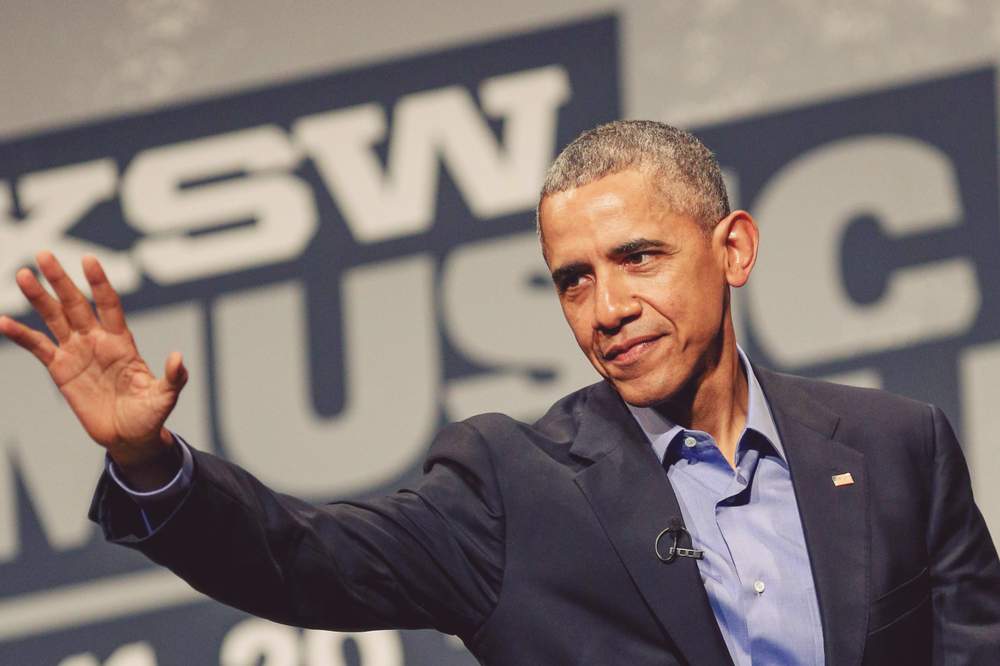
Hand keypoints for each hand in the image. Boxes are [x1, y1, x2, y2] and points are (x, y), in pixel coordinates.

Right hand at [0, 251, 186, 476]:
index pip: (109, 305)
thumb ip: (173, 377)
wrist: (129, 437)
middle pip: (76, 304)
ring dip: (38, 298)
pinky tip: (4, 321)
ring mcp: (77, 352)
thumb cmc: (150, 414)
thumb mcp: (165, 397)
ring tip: (23, 275)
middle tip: (44, 254)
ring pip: (54, 318)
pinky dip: (21, 335)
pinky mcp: (60, 369)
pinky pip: (38, 347)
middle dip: (61, 280)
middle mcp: (97, 340)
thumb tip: (177, 358)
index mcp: (122, 341)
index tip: (89, 260)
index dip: (99, 284)